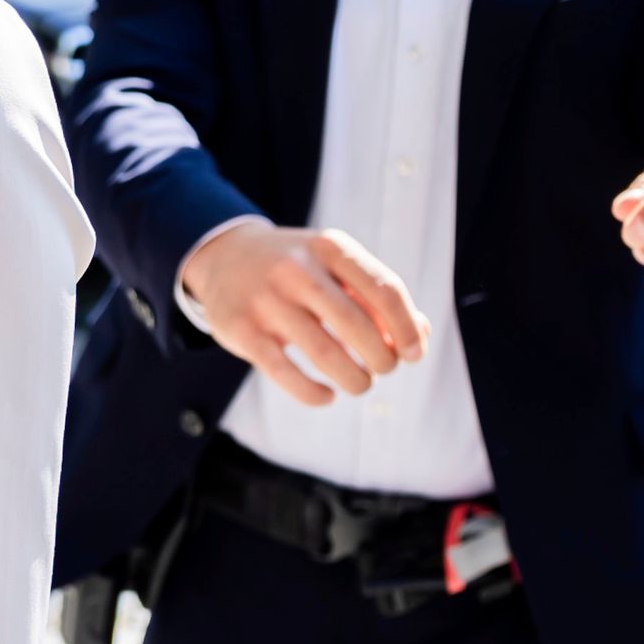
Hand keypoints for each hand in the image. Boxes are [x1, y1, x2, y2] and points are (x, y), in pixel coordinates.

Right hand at [174, 220, 428, 406]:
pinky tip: (327, 395)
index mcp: (330, 247)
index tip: (414, 354)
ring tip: (360, 384)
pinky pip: (286, 373)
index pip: (385, 290)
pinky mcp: (242, 330)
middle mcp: (297, 269)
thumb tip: (418, 338)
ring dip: (354, 379)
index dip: (407, 329)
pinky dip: (314, 394)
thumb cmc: (298, 270)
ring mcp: (266, 299)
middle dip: (382, 358)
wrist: (225, 256)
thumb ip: (377, 298)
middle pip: (357, 325)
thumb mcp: (336, 267)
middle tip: (384, 370)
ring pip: (324, 353)